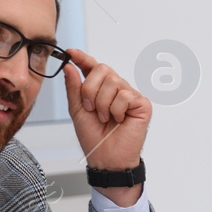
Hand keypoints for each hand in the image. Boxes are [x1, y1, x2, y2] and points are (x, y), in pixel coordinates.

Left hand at [64, 48, 151, 204]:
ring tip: (106, 118)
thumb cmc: (94, 137)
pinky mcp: (141, 103)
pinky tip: (119, 120)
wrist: (106, 158)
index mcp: (100, 89)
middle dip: (90, 90)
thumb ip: (74, 88)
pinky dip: (116, 110)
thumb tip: (69, 66)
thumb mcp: (77, 110)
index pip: (92, 66)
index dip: (82, 58)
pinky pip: (124, 95)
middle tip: (91, 108)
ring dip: (103, 104)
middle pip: (102, 69)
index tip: (70, 53)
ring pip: (113, 82)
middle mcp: (116, 88)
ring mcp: (130, 95)